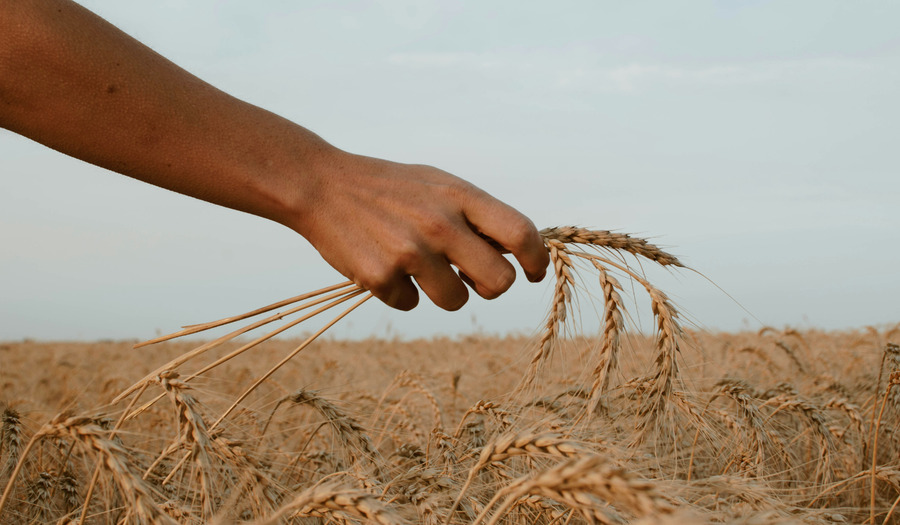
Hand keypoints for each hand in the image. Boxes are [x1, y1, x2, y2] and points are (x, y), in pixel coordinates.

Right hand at [290, 150, 548, 310]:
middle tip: (472, 278)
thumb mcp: (437, 184)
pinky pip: (411, 305)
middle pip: (499, 282)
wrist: (322, 185)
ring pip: (456, 301)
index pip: (520, 233)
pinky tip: (384, 265)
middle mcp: (440, 224)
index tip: (534, 273)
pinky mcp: (381, 277)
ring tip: (420, 268)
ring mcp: (410, 252)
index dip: (536, 259)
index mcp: (459, 196)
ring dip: (445, 293)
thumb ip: (475, 215)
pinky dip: (401, 293)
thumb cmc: (389, 187)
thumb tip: (514, 254)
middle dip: (490, 286)